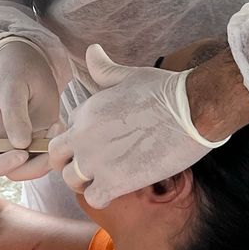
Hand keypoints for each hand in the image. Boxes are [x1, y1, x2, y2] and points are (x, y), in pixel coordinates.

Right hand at [0, 37, 60, 180]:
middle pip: (12, 173)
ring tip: (55, 127)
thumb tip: (20, 144)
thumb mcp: (13, 89)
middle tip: (48, 142)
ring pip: (33, 169)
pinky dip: (55, 147)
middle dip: (32, 165)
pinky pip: (47, 157)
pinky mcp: (39, 143)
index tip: (22, 152)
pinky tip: (58, 125)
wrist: (33, 65)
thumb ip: (14, 115)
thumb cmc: (16, 73)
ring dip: (47, 156)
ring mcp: (20, 146)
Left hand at [48, 45, 227, 207]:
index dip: (78, 138)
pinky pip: (94, 199)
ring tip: (102, 179)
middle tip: (90, 165)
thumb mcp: (128, 75)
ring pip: (71, 181)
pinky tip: (116, 190)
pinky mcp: (115, 182)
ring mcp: (96, 162)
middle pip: (57, 158)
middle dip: (69, 162)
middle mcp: (84, 137)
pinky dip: (101, 197)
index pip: (66, 130)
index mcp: (85, 112)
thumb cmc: (163, 90)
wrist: (191, 111)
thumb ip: (105, 70)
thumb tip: (92, 50)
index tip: (96, 142)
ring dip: (84, 182)